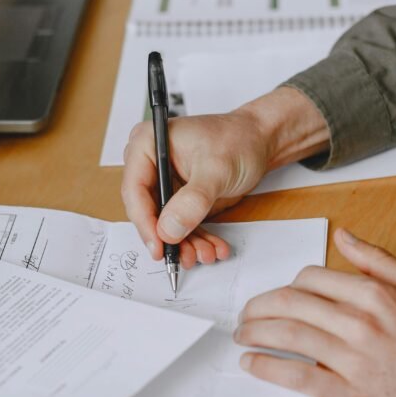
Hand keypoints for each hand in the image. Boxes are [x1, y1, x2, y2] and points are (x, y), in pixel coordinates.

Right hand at [121, 87, 328, 265]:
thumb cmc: (238, 139)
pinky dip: (196, 239)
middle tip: (183, 257)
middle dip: (167, 237)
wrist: (260, 140)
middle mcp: (150, 163)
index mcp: (147, 144)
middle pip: (146, 210)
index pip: (134, 190)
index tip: (159, 245)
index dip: (145, 221)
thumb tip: (168, 230)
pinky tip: (212, 248)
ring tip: (205, 254)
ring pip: (164, 222)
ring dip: (184, 243)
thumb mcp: (216, 169)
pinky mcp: (179, 197)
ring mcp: (164, 182)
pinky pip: (181, 224)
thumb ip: (192, 201)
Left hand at [236, 229, 395, 396]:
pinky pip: (297, 376)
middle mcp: (360, 323)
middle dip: (258, 307)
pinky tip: (254, 364)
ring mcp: (352, 359)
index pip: (310, 279)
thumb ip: (378, 261)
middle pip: (289, 303)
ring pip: (288, 335)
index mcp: (374, 296)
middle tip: (248, 314)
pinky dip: (268, 367)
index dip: (286, 286)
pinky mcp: (348, 394)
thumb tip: (346, 236)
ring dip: (255, 333)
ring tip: (244, 335)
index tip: (278, 297)